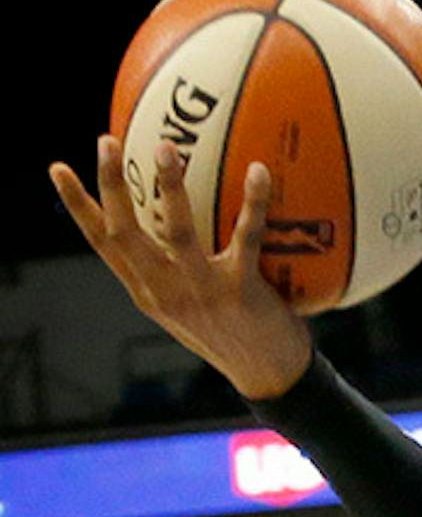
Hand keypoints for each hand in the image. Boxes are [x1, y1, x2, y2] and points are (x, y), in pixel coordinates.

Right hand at [50, 136, 313, 399]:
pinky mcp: (240, 291)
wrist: (269, 375)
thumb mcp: (189, 304)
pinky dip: (254, 202)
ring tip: (167, 148)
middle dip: (109, 186)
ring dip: (169, 187)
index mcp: (147, 292)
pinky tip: (258, 170)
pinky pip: (246, 237)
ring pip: (175, 231)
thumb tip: (171, 216)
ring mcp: (200, 291)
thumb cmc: (233, 332)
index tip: (57, 168)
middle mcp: (164, 291)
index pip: (101, 243)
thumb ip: (174, 268)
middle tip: (104, 141)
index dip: (77, 206)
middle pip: (124, 232)